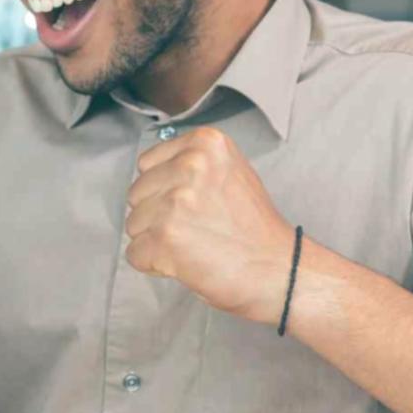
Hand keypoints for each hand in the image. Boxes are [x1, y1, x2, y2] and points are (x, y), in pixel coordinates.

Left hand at [124, 126, 297, 321]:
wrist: (280, 269)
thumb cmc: (254, 229)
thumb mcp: (230, 172)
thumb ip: (192, 165)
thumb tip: (151, 175)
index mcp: (206, 143)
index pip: (147, 164)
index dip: (163, 191)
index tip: (192, 206)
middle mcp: (190, 165)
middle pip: (136, 194)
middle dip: (156, 216)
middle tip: (194, 230)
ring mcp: (176, 201)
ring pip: (133, 225)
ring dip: (155, 241)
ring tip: (193, 246)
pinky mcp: (166, 237)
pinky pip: (135, 254)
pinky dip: (154, 265)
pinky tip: (185, 263)